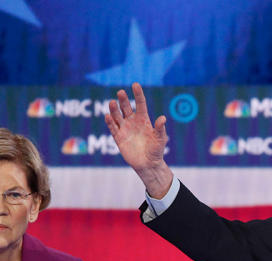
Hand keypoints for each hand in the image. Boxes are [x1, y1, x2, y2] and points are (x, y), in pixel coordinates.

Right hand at [105, 82, 172, 198]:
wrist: (148, 164)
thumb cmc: (156, 151)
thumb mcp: (160, 139)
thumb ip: (160, 128)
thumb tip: (162, 118)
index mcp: (144, 120)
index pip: (140, 104)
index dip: (137, 94)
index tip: (135, 84)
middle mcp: (133, 122)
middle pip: (126, 107)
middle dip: (123, 100)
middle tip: (121, 92)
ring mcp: (125, 129)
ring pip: (117, 116)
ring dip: (114, 109)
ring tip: (112, 102)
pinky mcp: (119, 137)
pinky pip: (113, 128)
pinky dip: (110, 122)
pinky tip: (108, 116)